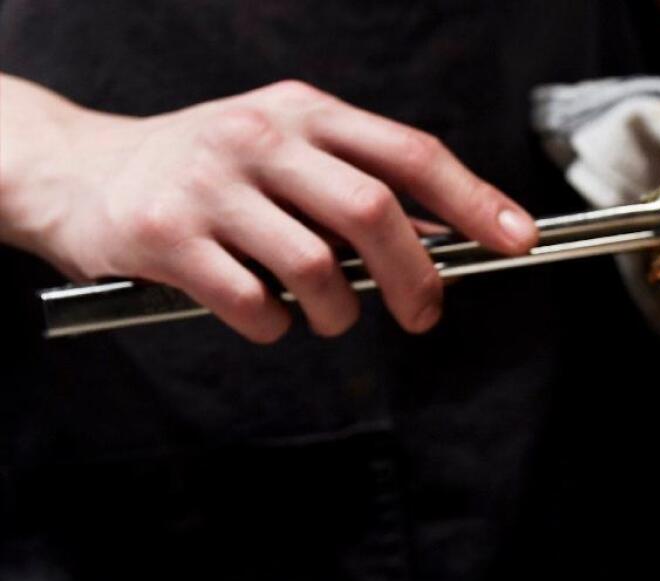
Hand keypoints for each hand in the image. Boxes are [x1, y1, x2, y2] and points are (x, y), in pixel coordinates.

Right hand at [1, 78, 536, 341]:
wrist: (79, 172)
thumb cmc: (208, 170)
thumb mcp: (285, 152)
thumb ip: (357, 184)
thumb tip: (445, 231)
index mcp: (303, 111)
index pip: (409, 151)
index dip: (473, 199)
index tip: (517, 239)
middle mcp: (260, 136)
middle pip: (372, 211)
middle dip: (416, 277)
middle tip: (424, 314)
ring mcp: (210, 183)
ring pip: (316, 268)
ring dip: (340, 313)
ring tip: (327, 316)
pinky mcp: (165, 235)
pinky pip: (254, 304)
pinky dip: (276, 327)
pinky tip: (265, 316)